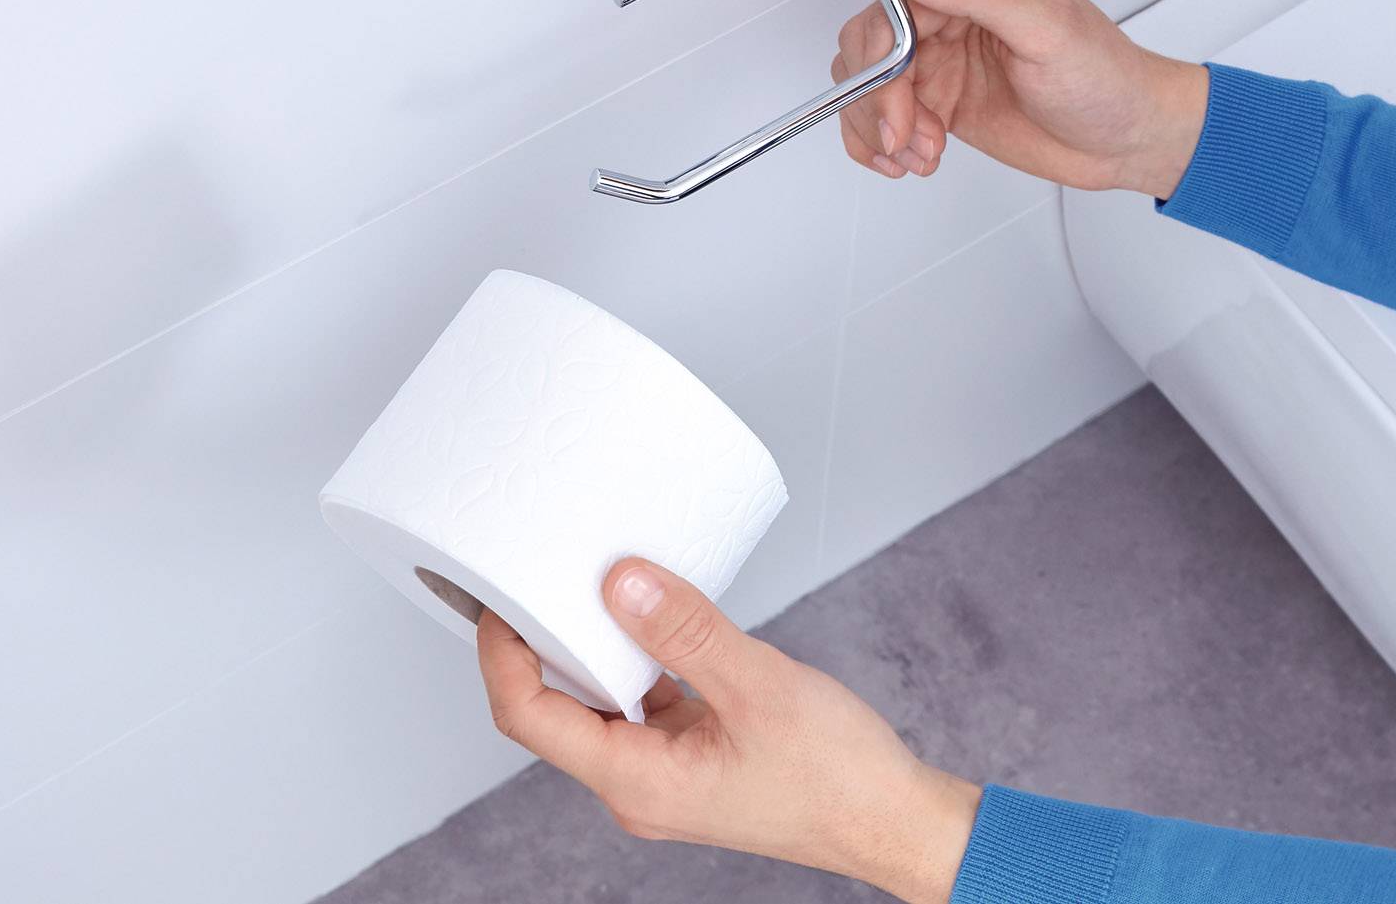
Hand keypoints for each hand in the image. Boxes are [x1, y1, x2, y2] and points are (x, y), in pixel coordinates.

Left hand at [476, 557, 981, 903]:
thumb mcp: (759, 686)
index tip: (501, 598)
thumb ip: (686, 632)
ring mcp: (665, 777)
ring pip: (603, 707)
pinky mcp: (694, 762)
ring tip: (601, 588)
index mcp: (637, 782)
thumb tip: (620, 583)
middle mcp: (638, 788)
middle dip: (544, 643)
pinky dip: (643, 665)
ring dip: (598, 651)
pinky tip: (661, 625)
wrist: (893, 819)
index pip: (529, 716)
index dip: (504, 654)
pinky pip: (645, 708)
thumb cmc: (837, 775)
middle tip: (546, 575)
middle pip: (556, 711)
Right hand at [833, 0, 1209, 200]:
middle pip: (870, 44)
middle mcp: (950, 9)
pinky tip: (906, 163)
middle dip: (878, 100)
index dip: (884, 58)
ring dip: (877, 126)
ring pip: (866, 80)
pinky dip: (877, 142)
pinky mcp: (940, 99)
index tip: (899, 105)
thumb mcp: (1045, 28)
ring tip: (919, 157)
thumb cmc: (1105, 77)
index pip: (894, 1)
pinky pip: (881, 113)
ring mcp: (942, 56)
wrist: (1128, 138)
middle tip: (907, 142)